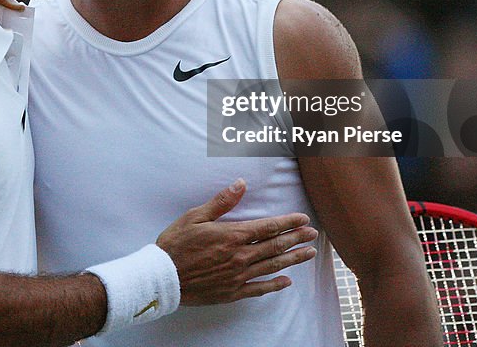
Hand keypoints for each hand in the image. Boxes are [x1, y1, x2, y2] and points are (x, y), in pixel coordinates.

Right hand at [156, 179, 317, 304]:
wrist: (162, 277)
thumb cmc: (176, 244)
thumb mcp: (195, 217)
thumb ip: (221, 202)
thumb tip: (240, 184)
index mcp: (232, 235)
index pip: (268, 227)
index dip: (288, 222)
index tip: (303, 219)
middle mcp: (240, 256)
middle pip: (275, 246)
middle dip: (297, 239)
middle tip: (313, 235)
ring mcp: (238, 276)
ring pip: (272, 266)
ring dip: (292, 259)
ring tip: (309, 254)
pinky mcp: (232, 291)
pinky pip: (259, 289)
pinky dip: (275, 285)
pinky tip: (286, 282)